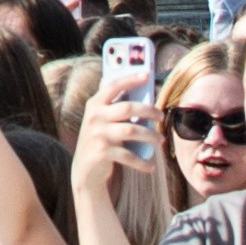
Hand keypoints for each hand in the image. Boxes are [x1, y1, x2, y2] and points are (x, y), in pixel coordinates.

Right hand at [72, 63, 157, 191]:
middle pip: (127, 108)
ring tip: (160, 140)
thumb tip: (145, 97)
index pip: (113, 86)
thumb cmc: (101, 140)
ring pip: (131, 131)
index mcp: (94, 105)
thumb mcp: (103, 121)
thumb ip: (116, 108)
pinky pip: (128, 156)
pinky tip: (151, 166)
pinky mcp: (101, 152)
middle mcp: (94, 117)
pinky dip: (142, 162)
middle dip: (149, 111)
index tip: (146, 75)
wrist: (84, 169)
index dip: (129, 79)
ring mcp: (97, 135)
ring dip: (150, 135)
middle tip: (161, 116)